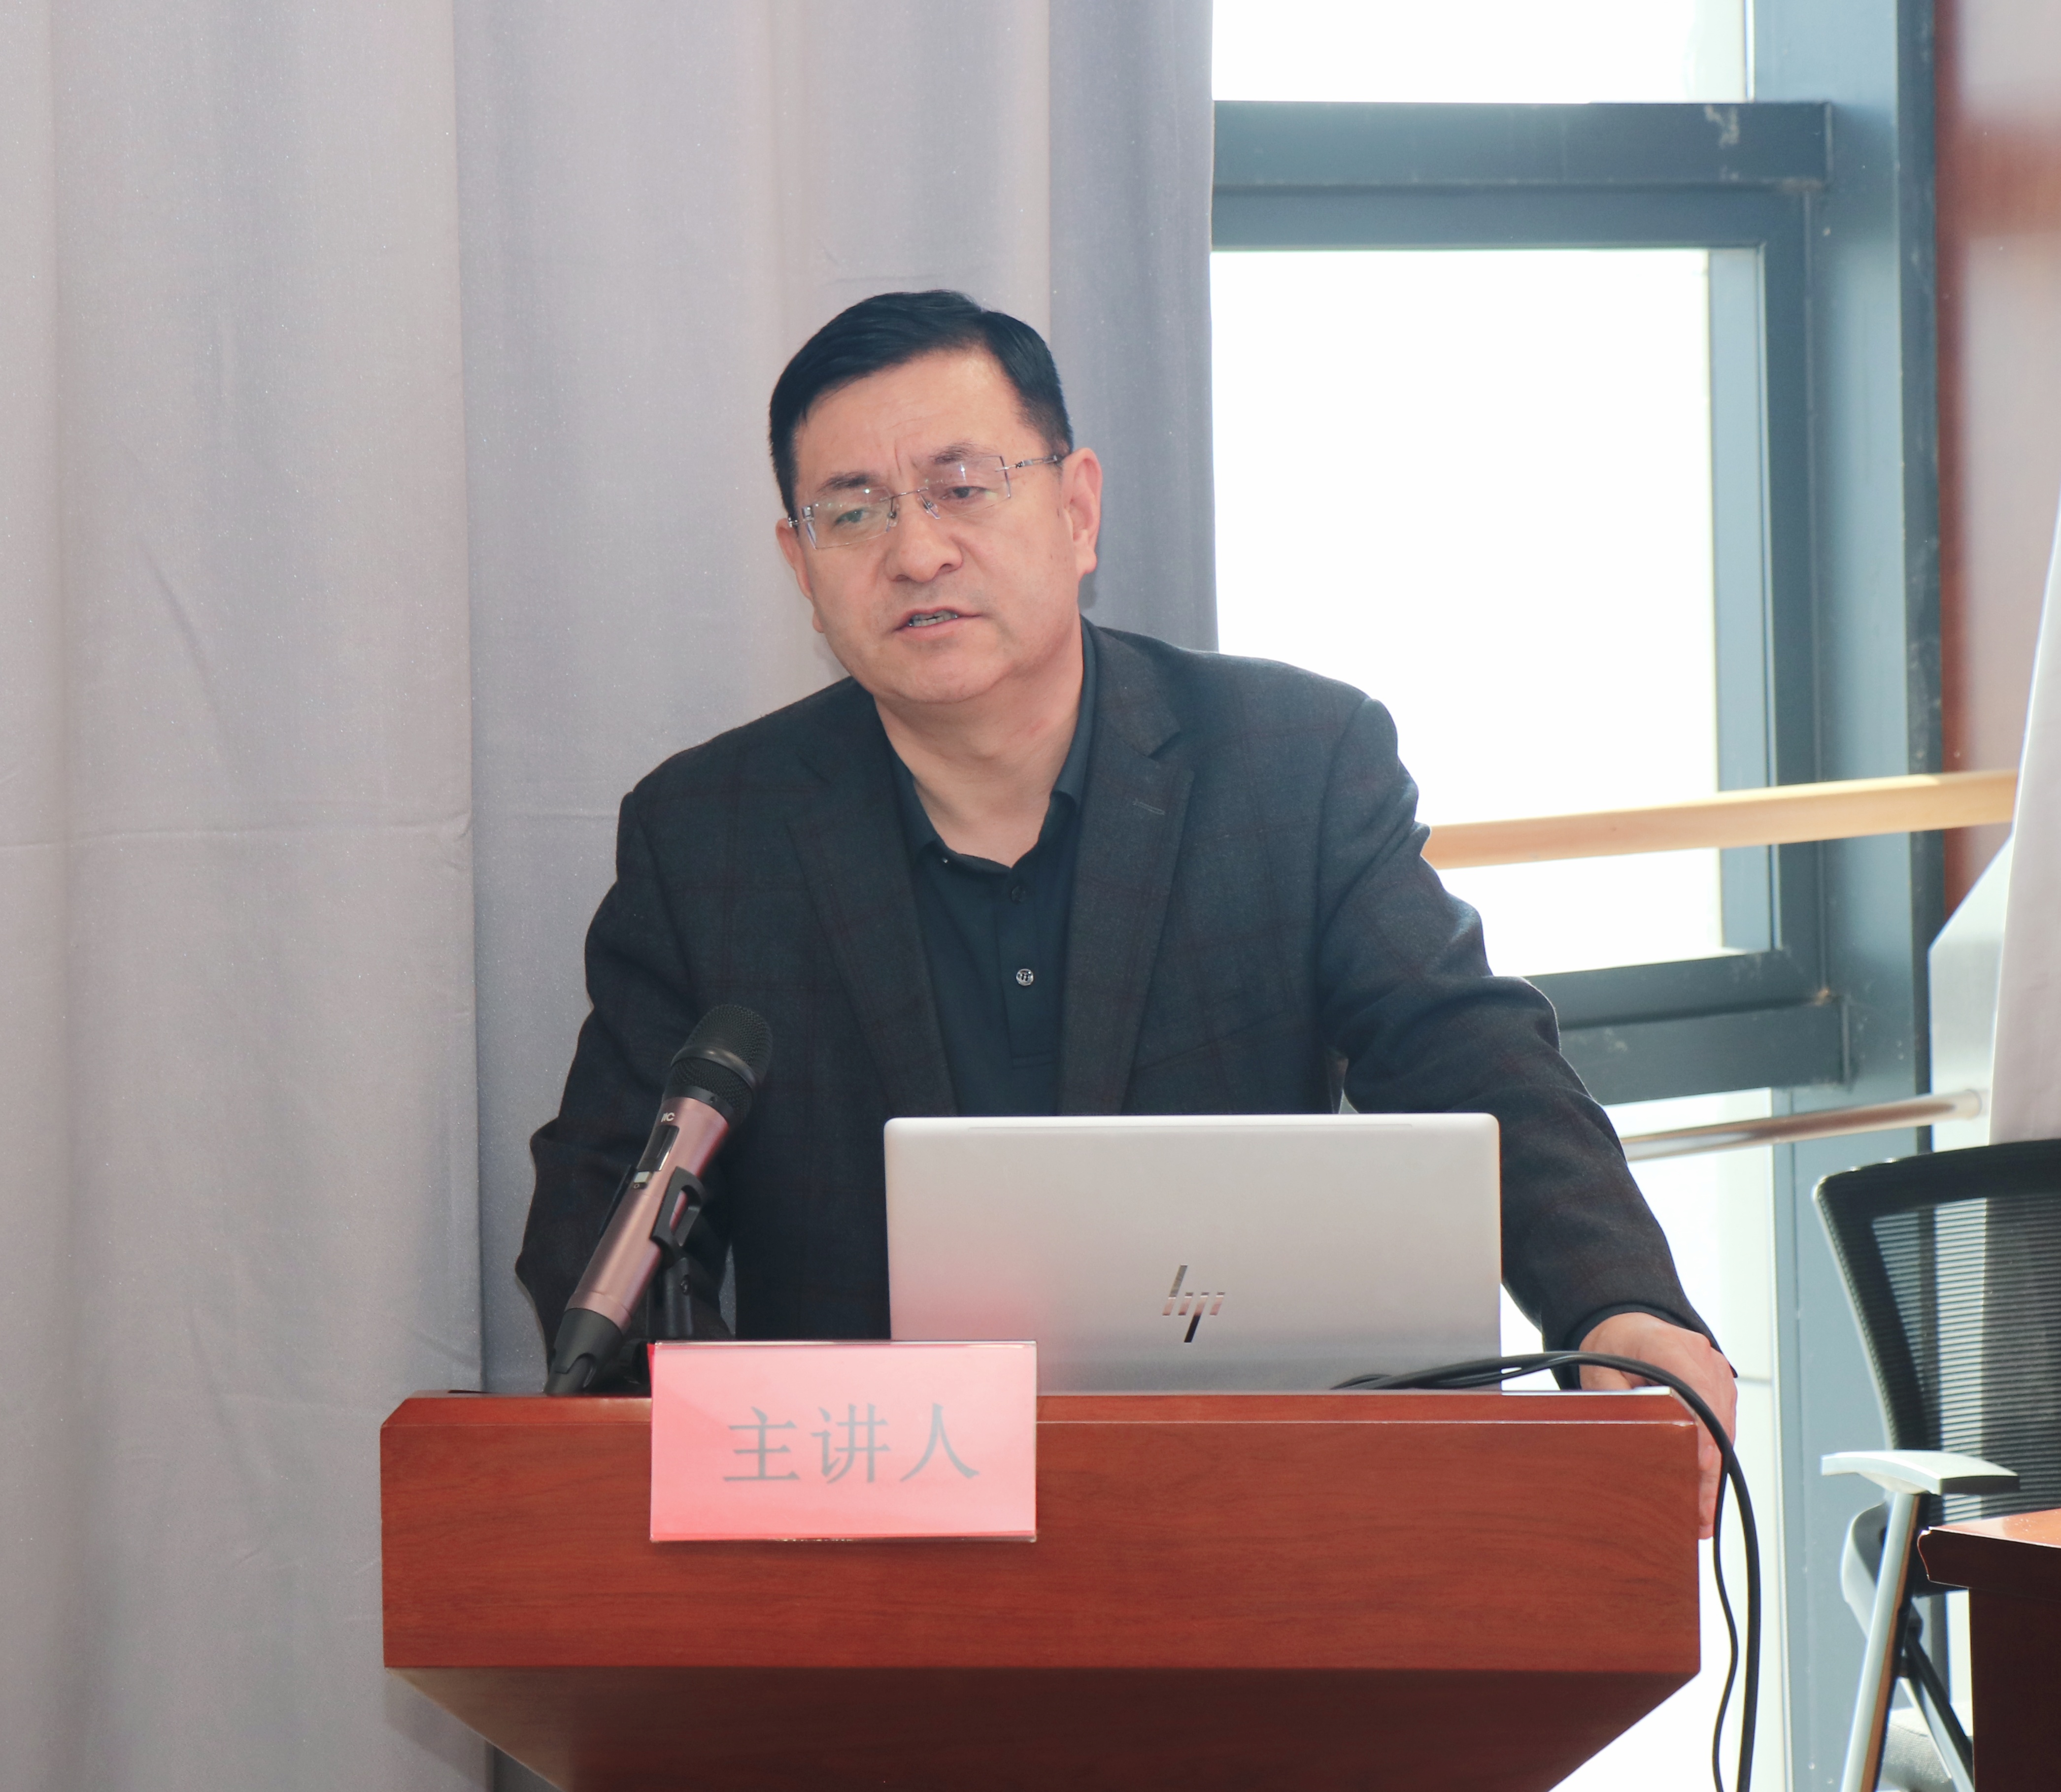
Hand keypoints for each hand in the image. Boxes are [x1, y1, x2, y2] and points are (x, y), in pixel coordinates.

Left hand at [1578, 1311, 1736, 1539]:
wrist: (1628, 1323)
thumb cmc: (1614, 1345)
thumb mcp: (1601, 1369)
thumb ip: (1615, 1399)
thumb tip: (1628, 1438)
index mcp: (1670, 1346)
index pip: (1697, 1393)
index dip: (1702, 1434)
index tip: (1703, 1467)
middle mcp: (1702, 1357)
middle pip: (1715, 1419)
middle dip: (1710, 1469)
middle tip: (1702, 1513)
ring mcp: (1716, 1371)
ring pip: (1723, 1427)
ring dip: (1715, 1469)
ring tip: (1703, 1513)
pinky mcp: (1719, 1386)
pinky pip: (1722, 1424)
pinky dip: (1715, 1455)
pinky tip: (1706, 1487)